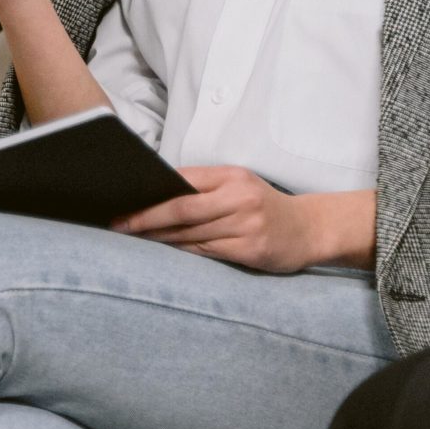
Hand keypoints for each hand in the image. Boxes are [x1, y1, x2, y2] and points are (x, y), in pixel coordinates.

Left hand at [112, 166, 326, 272]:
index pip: (183, 182)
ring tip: (135, 238)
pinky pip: (207, 251)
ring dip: (160, 237)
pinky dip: (184, 250)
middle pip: (182, 209)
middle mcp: (240, 199)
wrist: (310, 228)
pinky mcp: (252, 250)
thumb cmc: (263, 205)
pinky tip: (166, 249)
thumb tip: (155, 195)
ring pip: (192, 233)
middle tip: (119, 225)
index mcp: (232, 177)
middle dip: (146, 218)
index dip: (152, 194)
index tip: (124, 201)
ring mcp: (247, 226)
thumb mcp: (238, 185)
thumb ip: (203, 187)